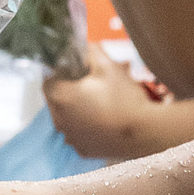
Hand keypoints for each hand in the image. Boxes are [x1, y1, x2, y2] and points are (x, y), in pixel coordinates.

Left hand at [43, 47, 164, 158]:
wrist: (145, 131)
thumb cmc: (125, 98)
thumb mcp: (109, 66)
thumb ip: (91, 51)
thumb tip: (84, 44)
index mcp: (59, 96)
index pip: (48, 79)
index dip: (61, 72)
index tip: (78, 70)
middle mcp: (58, 119)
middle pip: (56, 99)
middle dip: (70, 91)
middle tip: (93, 86)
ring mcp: (70, 137)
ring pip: (67, 117)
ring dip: (78, 109)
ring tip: (102, 103)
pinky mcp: (82, 150)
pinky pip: (79, 133)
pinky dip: (87, 127)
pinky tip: (105, 121)